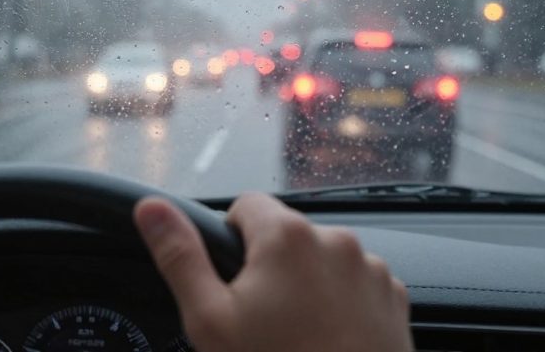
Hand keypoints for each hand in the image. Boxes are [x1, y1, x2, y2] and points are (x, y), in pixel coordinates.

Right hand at [134, 193, 411, 351]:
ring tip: (296, 336)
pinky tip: (326, 342)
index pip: (245, 206)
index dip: (229, 241)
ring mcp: (371, 271)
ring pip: (320, 261)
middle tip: (260, 321)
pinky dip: (339, 305)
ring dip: (306, 285)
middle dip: (269, 267)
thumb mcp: (210, 320)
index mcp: (288, 236)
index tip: (231, 283)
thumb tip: (151, 207)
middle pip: (285, 235)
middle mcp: (336, 242)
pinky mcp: (394, 300)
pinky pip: (354, 285)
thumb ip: (179, 255)